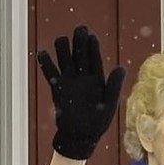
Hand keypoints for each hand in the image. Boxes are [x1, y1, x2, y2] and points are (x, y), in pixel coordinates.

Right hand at [38, 26, 125, 160]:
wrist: (81, 136)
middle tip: (79, 28)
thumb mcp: (110, 104)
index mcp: (97, 80)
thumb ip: (114, 86)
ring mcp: (70, 83)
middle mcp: (83, 78)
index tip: (91, 35)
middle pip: (80, 56)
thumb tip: (121, 67)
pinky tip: (42, 53)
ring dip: (63, 51)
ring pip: (65, 62)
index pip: (94, 60)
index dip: (93, 47)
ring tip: (61, 39)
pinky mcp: (58, 89)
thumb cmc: (98, 123)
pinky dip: (47, 64)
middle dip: (79, 43)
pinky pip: (51, 74)